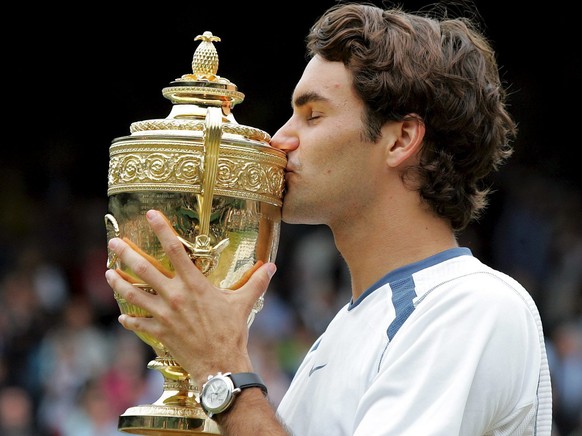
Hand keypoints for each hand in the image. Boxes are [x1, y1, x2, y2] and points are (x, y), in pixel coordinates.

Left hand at [104, 209, 276, 384]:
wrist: (219, 363)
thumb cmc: (231, 331)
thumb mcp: (244, 302)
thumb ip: (256, 282)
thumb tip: (271, 267)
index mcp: (194, 284)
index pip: (174, 250)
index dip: (161, 229)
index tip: (150, 215)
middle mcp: (174, 295)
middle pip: (144, 269)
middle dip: (126, 254)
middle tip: (113, 242)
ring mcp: (164, 314)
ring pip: (134, 294)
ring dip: (119, 282)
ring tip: (109, 273)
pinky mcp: (160, 332)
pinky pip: (138, 323)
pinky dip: (129, 319)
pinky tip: (123, 316)